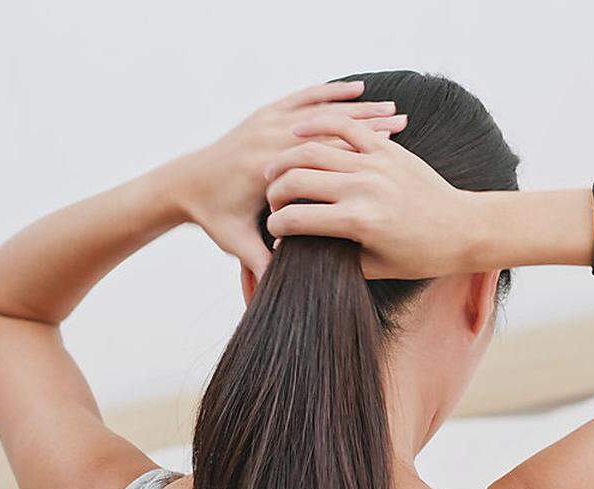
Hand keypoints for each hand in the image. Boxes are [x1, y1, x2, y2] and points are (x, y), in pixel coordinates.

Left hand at [169, 81, 406, 287]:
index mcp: (264, 169)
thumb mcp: (237, 242)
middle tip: (407, 127)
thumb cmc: (214, 216)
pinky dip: (333, 93)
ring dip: (359, 108)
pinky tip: (360, 90)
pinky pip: (306, 97)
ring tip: (396, 110)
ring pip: (323, 109)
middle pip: (330, 128)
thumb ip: (259, 263)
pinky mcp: (265, 114)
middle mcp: (267, 138)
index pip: (320, 158)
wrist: (185, 182)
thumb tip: (275, 293)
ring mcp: (266, 121)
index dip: (357, 156)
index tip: (391, 158)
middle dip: (370, 125)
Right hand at [262, 115, 477, 278]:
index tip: (274, 230)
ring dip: (287, 160)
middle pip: (296, 179)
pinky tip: (299, 132)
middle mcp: (363, 188)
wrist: (464, 228)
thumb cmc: (422, 255)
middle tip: (273, 200)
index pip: (295, 220)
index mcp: (358, 221)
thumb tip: (300, 250)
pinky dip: (319, 125)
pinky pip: (346, 127)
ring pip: (313, 149)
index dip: (276, 226)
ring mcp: (375, 164)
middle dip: (275, 191)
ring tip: (276, 171)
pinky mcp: (387, 149)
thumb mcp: (376, 267)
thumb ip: (335, 256)